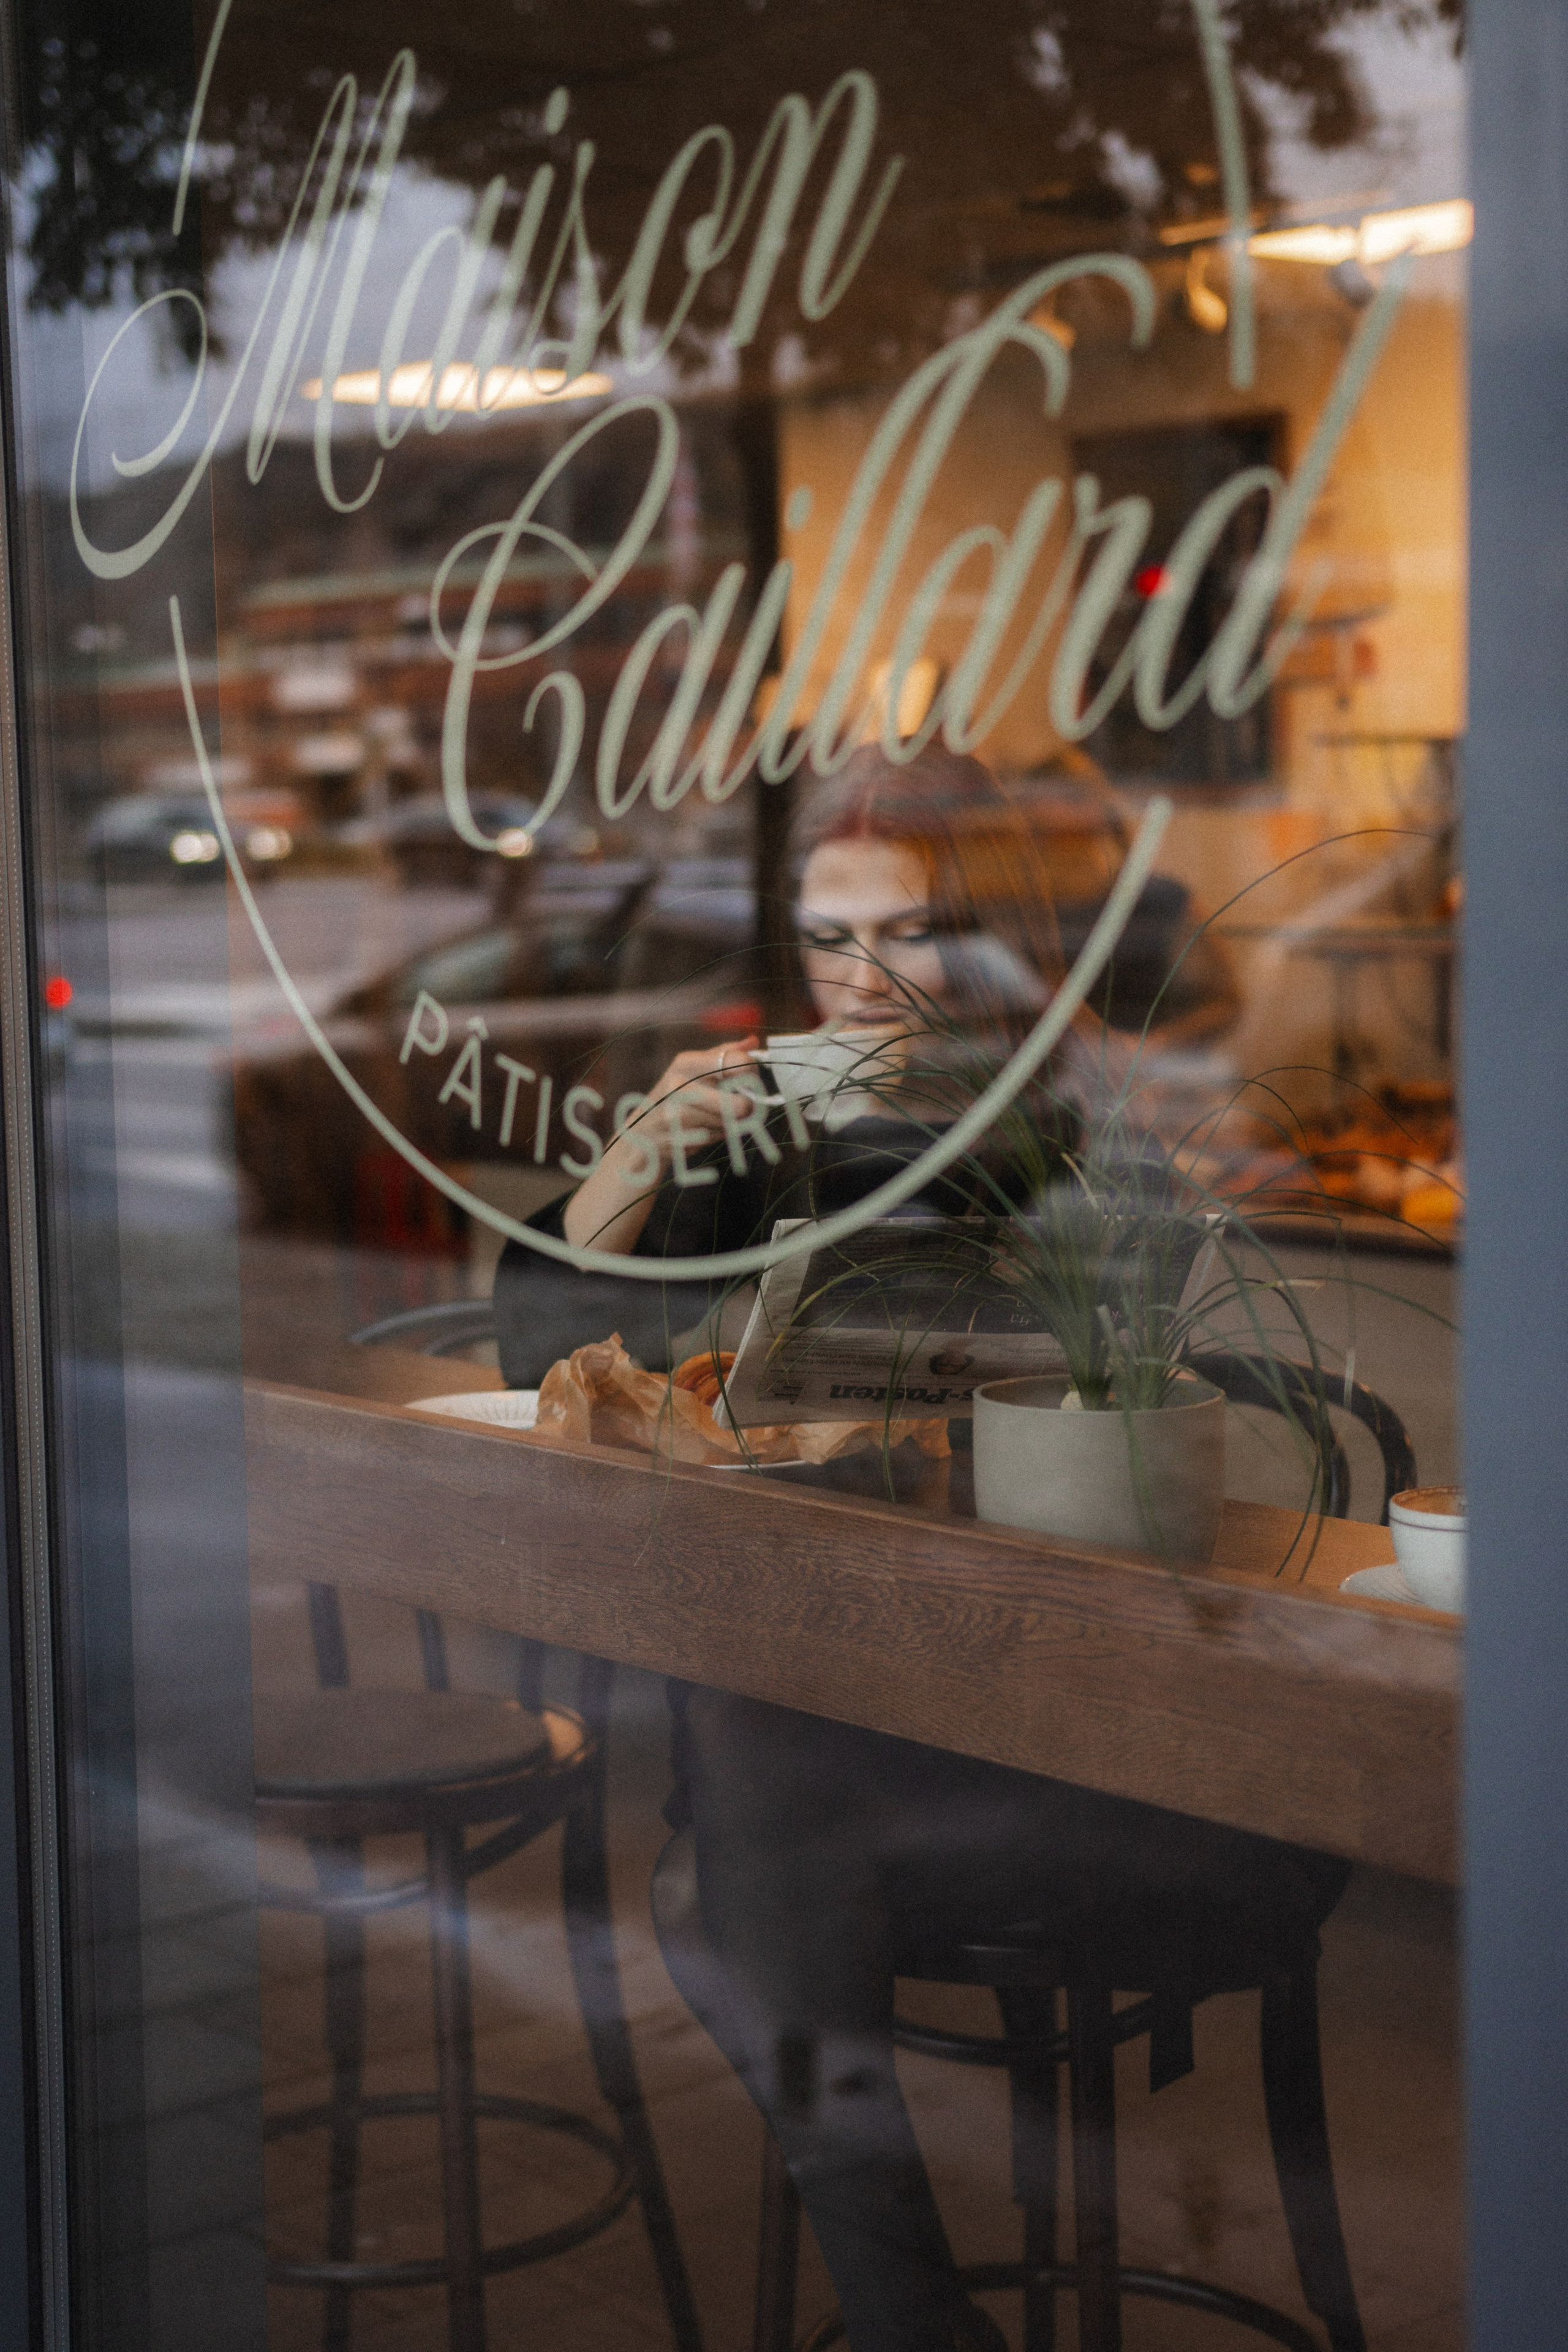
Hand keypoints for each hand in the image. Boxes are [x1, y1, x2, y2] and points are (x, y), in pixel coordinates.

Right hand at [620, 1037, 761, 1181]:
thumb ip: (724, 1054)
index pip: (737, 1062)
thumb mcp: (693, 1067)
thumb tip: (753, 1042)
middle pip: (742, 1104)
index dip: (752, 1073)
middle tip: (742, 1104)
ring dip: (732, 1122)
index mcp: (686, 1063)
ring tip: (714, 1116)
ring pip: (733, 1124)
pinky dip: (719, 1134)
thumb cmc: (674, 1096)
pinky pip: (720, 1138)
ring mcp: (680, 1116)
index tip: (750, 1078)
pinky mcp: (683, 1140)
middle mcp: (681, 1087)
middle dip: (748, 1107)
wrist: (642, 1132)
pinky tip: (703, 1129)